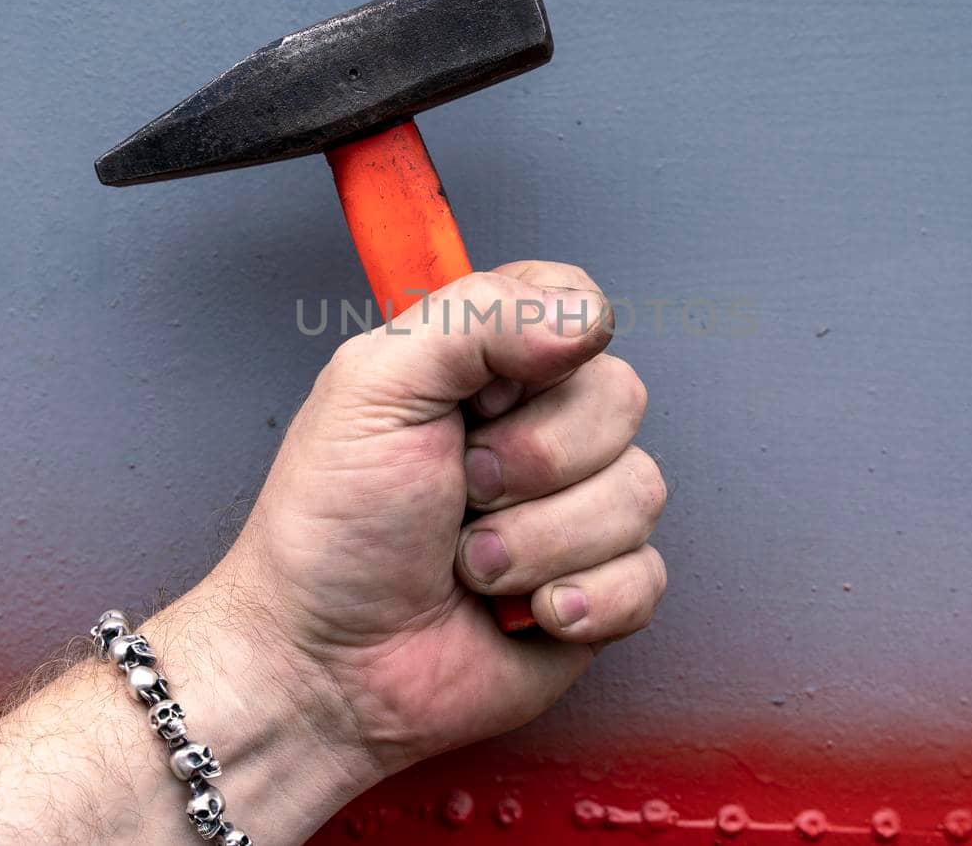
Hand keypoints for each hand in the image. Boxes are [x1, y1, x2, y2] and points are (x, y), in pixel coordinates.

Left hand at [202, 261, 666, 779]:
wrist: (325, 668)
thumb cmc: (328, 531)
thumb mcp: (373, 389)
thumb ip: (473, 317)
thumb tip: (583, 315)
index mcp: (486, 367)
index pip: (576, 304)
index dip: (547, 347)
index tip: (482, 395)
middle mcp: (541, 430)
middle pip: (620, 398)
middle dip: (529, 460)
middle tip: (459, 491)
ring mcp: (576, 511)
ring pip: (638, 491)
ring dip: (538, 542)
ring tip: (470, 564)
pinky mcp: (600, 592)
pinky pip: (647, 577)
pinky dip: (578, 602)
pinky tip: (518, 614)